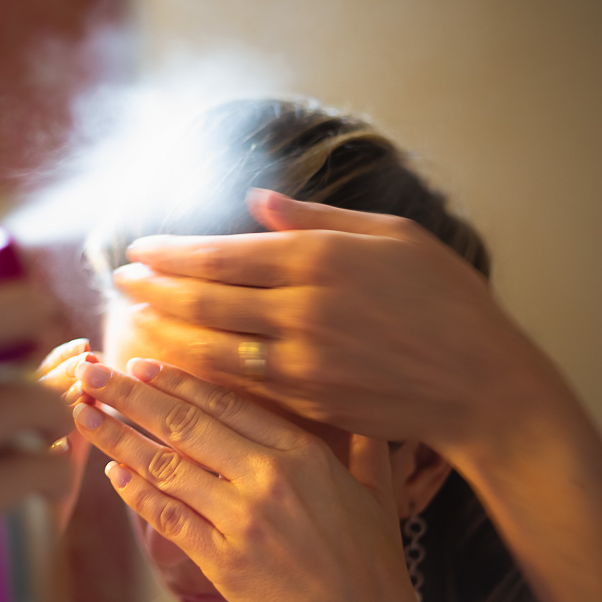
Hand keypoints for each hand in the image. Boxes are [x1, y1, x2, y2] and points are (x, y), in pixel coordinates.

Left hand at [71, 359, 428, 601]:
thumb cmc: (369, 561)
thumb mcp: (377, 493)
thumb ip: (365, 445)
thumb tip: (368, 413)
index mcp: (301, 452)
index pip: (224, 403)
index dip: (175, 382)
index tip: (141, 363)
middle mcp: (266, 477)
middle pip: (184, 424)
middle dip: (130, 395)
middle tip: (91, 373)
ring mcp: (240, 518)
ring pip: (165, 466)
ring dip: (118, 437)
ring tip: (83, 415)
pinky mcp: (221, 558)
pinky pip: (167, 516)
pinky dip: (136, 492)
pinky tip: (113, 472)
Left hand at [116, 189, 577, 459]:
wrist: (480, 383)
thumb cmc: (445, 299)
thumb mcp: (392, 236)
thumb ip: (318, 220)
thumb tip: (257, 201)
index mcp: (320, 259)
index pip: (223, 253)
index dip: (173, 252)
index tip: (140, 248)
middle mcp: (302, 308)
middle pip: (205, 299)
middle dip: (155, 288)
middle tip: (121, 279)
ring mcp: (302, 359)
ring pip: (211, 346)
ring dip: (165, 331)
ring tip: (132, 318)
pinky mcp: (307, 400)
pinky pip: (237, 384)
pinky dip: (199, 371)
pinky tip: (175, 362)